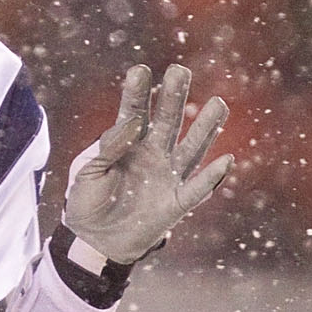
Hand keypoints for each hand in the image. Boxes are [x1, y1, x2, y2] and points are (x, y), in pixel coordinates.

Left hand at [61, 63, 232, 266]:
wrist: (94, 240)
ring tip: (218, 103)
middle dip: (175, 96)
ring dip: (205, 127)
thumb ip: (106, 148)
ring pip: (191, 147)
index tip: (140, 71)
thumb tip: (131, 123)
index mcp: (128, 140)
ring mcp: (168, 175)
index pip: (134, 110)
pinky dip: (212, 177)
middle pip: (168, 119)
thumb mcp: (86, 172)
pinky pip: (197, 189)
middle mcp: (153, 152)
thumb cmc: (87, 201)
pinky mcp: (176, 203)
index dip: (137, 92)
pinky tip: (226, 160)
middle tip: (180, 71)